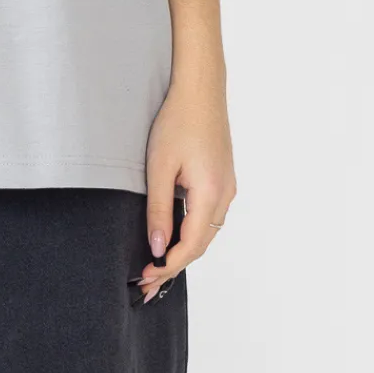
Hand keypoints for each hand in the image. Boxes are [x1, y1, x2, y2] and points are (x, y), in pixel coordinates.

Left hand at [135, 78, 235, 301]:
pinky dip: (192, 233)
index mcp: (211, 193)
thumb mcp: (159, 168)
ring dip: (183, 251)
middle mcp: (225, 194)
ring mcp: (228, 187)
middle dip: (174, 265)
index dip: (168, 265)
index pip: (191, 244)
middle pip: (202, 243)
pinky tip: (172, 237)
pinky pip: (209, 217)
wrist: (200, 90)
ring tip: (156, 265)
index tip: (145, 277)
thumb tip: (158, 247)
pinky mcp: (223, 179)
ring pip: (207, 232)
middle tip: (146, 282)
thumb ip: (159, 210)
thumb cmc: (177, 122)